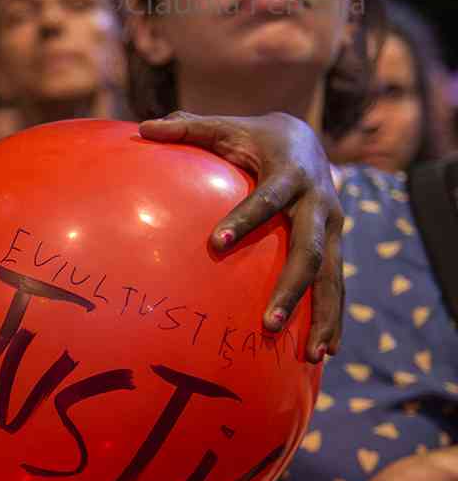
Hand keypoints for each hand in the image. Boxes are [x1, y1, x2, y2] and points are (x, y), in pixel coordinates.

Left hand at [139, 111, 342, 362]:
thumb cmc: (252, 137)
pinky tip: (323, 353)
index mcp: (291, 172)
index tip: (215, 243)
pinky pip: (336, 285)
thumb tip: (143, 125)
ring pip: (332, 276)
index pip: (269, 198)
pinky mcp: (336, 246)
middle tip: (268, 322)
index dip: (245, 219)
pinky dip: (332, 318)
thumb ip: (187, 128)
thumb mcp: (224, 127)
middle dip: (292, 287)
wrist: (306, 138)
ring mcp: (333, 228)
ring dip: (322, 314)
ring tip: (313, 354)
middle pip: (310, 249)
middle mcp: (320, 202)